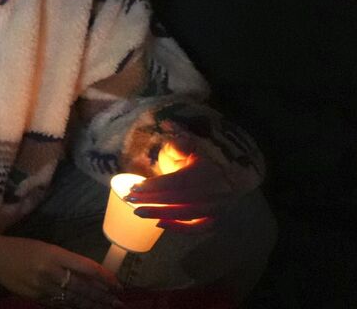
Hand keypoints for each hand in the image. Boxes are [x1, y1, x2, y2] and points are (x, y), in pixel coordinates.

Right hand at [0, 234, 120, 308]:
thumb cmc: (22, 248)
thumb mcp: (47, 248)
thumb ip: (68, 261)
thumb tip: (93, 276)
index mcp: (54, 254)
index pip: (87, 268)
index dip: (105, 278)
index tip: (119, 286)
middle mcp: (50, 272)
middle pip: (83, 288)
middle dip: (103, 297)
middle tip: (120, 304)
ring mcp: (42, 287)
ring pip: (74, 300)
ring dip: (93, 306)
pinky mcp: (35, 297)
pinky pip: (60, 305)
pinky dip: (74, 308)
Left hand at [124, 135, 244, 231]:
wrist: (226, 170)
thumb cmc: (201, 155)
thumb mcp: (190, 144)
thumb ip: (178, 141)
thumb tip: (169, 127)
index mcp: (209, 170)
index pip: (179, 181)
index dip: (156, 185)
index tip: (134, 187)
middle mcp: (217, 190)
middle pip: (181, 198)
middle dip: (153, 200)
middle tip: (129, 199)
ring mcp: (219, 206)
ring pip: (189, 214)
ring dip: (161, 214)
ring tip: (137, 212)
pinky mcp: (217, 218)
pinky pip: (199, 228)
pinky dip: (180, 228)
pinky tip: (158, 224)